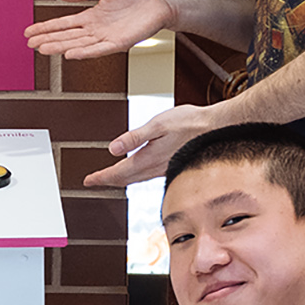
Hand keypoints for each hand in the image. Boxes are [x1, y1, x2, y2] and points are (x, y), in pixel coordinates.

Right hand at [25, 0, 175, 59]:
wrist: (158, 2)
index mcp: (91, 16)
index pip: (63, 23)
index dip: (46, 27)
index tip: (30, 31)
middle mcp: (96, 29)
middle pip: (66, 36)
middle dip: (47, 39)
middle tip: (30, 44)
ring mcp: (106, 37)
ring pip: (78, 44)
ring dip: (60, 47)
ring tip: (43, 49)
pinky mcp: (119, 42)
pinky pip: (98, 49)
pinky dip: (85, 52)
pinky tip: (70, 54)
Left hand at [85, 101, 221, 187]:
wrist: (215, 128)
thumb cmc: (189, 123)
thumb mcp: (157, 125)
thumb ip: (134, 138)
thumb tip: (112, 149)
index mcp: (148, 158)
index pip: (118, 173)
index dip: (101, 177)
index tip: (88, 180)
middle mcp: (154, 167)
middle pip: (124, 179)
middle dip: (107, 180)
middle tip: (93, 181)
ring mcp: (163, 168)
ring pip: (135, 179)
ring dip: (120, 179)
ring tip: (109, 178)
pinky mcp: (170, 165)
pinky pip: (146, 176)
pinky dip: (135, 176)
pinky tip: (136, 172)